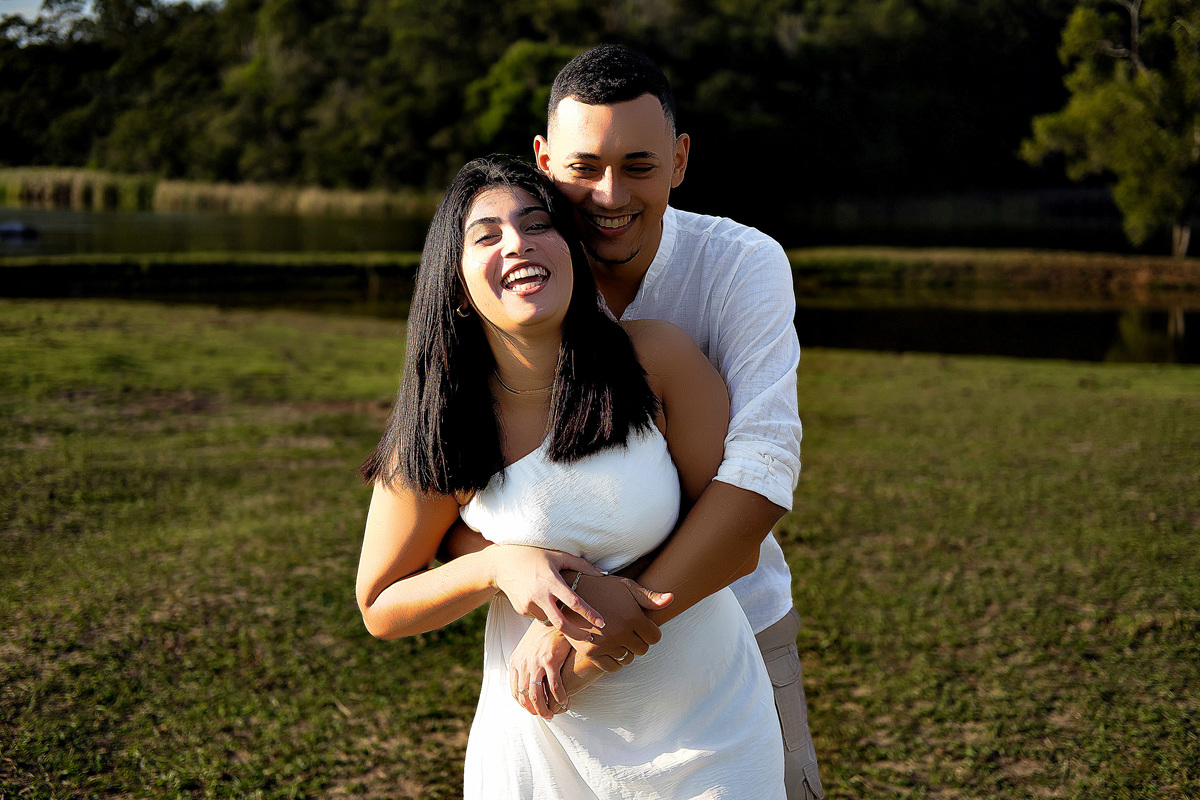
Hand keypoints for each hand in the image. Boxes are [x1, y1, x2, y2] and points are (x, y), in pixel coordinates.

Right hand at [487, 544, 604, 638]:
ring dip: (558, 617)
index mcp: (551, 581)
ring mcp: (529, 604)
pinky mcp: (522, 610)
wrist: (502, 563)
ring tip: (555, 603)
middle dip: (578, 634)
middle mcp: (540, 595)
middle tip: (590, 638)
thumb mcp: (558, 556)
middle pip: (562, 624)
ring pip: (550, 619)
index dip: (589, 614)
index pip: (574, 602)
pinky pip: (539, 616)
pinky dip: (545, 611)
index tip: (602, 623)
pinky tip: (539, 598)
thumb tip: (604, 573)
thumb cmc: (535, 555)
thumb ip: (582, 564)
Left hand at [509, 623, 572, 718]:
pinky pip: (554, 686)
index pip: (516, 691)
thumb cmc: (543, 634)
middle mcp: (522, 664)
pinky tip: (565, 701)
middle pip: (525, 697)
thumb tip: (529, 682)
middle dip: (535, 710)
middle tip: (546, 716)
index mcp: (515, 662)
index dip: (524, 705)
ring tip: (554, 713)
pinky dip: (560, 697)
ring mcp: (535, 663)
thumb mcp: (527, 649)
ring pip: (537, 696)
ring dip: (545, 709)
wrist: (554, 617)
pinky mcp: (550, 660)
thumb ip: (525, 664)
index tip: (534, 710)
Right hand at [562, 574, 672, 667]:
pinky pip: (612, 667)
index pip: (655, 637)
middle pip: (642, 649)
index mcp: (632, 616)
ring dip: (625, 650)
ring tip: (616, 637)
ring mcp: (605, 644)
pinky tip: (610, 648)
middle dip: (638, 640)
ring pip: (627, 658)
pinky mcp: (591, 653)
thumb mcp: (626, 587)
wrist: (570, 593)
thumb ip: (649, 597)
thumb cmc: (603, 588)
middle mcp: (620, 632)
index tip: (642, 626)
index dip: (650, 631)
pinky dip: (614, 661)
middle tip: (628, 630)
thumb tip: (672, 599)